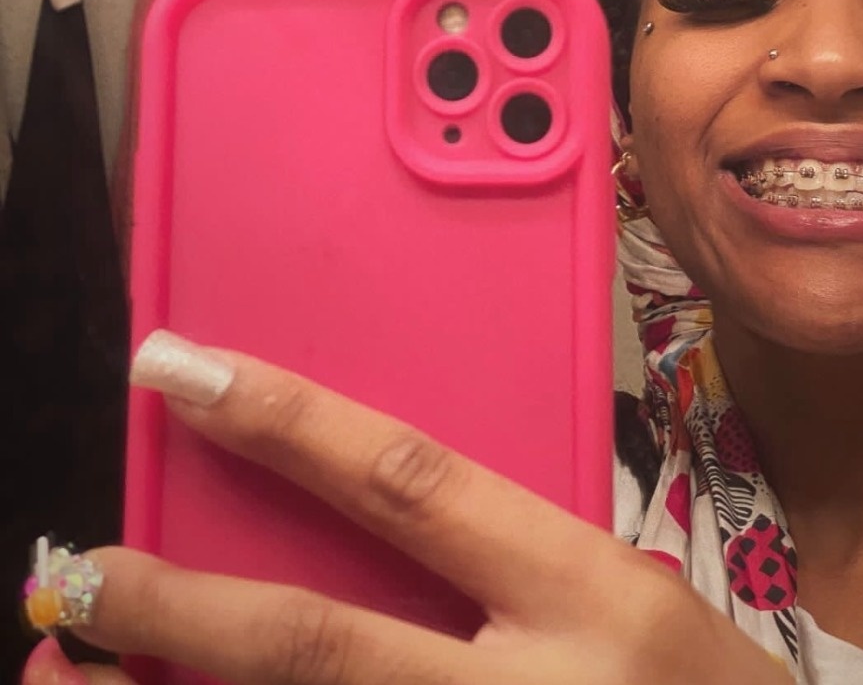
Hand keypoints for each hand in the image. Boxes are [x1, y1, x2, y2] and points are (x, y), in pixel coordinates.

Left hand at [24, 333, 790, 683]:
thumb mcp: (622, 600)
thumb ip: (499, 561)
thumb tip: (355, 507)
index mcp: (590, 592)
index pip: (409, 482)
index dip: (287, 422)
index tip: (185, 372)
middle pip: (321, 648)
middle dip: (180, 612)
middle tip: (76, 574)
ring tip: (75, 672)